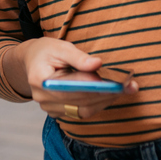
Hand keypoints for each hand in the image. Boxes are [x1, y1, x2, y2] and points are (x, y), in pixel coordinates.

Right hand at [17, 37, 137, 119]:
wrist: (32, 62)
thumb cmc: (46, 51)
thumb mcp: (60, 47)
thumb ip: (78, 57)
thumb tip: (97, 64)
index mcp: (40, 80)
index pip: (70, 88)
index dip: (93, 87)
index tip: (114, 83)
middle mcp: (43, 99)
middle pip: (79, 102)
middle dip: (106, 94)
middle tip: (128, 85)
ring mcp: (50, 108)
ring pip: (83, 110)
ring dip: (106, 101)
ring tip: (125, 89)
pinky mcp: (59, 112)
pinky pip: (82, 112)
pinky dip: (98, 103)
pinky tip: (112, 94)